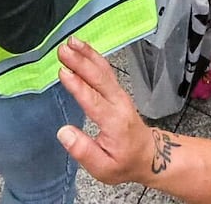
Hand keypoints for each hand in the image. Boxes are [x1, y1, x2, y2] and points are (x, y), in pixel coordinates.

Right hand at [55, 37, 158, 185]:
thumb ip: (83, 151)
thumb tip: (63, 132)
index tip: (62, 71)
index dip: (77, 85)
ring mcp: (120, 94)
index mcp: (114, 122)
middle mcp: (118, 103)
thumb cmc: (124, 163)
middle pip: (99, 78)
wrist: (149, 156)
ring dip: (87, 54)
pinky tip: (82, 48)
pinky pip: (105, 70)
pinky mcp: (117, 90)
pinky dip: (93, 56)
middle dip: (80, 62)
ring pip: (104, 70)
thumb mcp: (103, 168)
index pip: (93, 100)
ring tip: (71, 42)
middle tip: (62, 50)